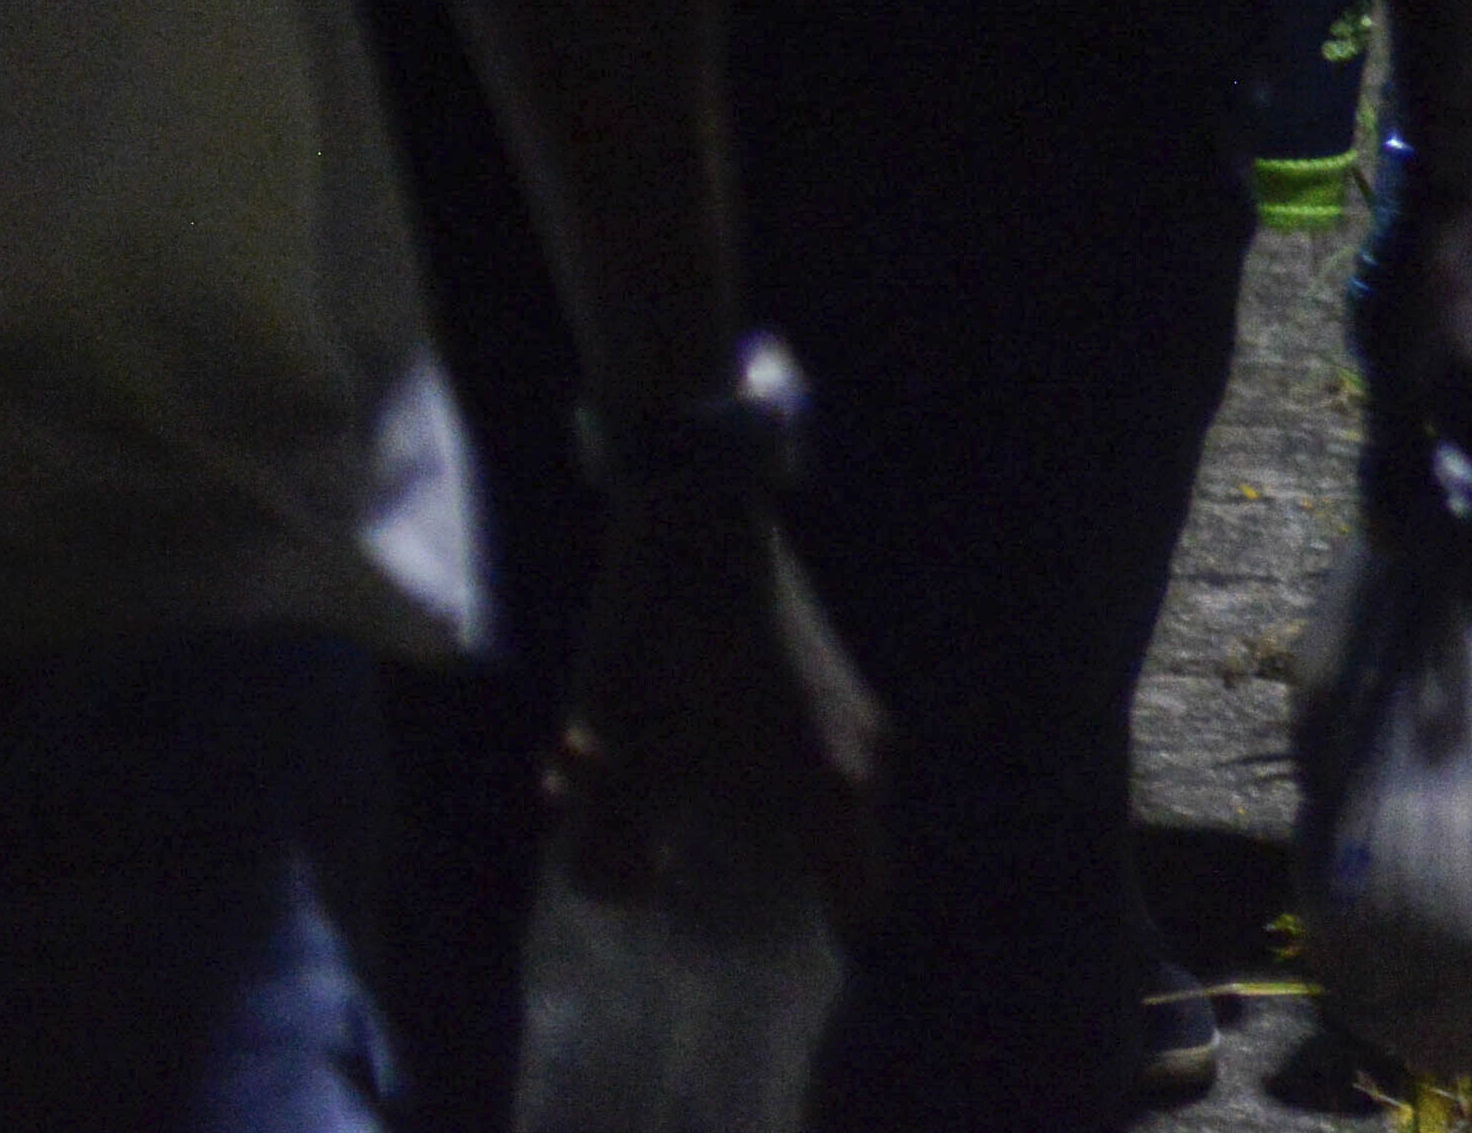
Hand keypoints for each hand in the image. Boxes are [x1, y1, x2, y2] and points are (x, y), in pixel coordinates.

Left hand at [547, 466, 879, 922]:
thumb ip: (608, 850)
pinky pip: (815, 765)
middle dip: (766, 884)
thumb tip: (630, 893)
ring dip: (759, 827)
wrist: (694, 520)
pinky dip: (766, 782)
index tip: (758, 951)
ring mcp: (857, 714)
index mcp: (830, 786)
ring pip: (821, 809)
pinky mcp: (836, 683)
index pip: (860, 902)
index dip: (814, 939)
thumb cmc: (657, 645)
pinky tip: (691, 760)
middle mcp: (863, 756)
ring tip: (675, 818)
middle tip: (696, 882)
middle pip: (835, 860)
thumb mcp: (610, 759)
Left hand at [1356, 203, 1471, 570]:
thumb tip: (1393, 541)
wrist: (1455, 213)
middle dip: (1456, 542)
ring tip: (1403, 508)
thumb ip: (1397, 468)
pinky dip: (1469, 468)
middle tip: (1397, 550)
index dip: (1459, 576)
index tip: (1413, 590)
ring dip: (1460, 502)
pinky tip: (1425, 458)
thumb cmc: (1420, 298)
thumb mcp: (1395, 388)